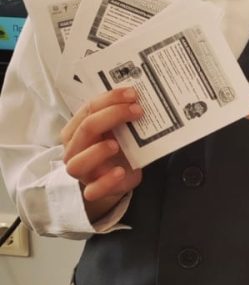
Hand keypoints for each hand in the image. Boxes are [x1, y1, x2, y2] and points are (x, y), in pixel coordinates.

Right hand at [61, 88, 143, 223]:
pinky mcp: (93, 189)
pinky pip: (93, 191)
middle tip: (137, 110)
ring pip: (77, 163)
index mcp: (76, 129)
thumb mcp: (115, 129)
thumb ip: (120, 115)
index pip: (88, 109)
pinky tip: (120, 172)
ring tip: (116, 144)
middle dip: (112, 115)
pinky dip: (106, 182)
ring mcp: (82, 171)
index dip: (110, 99)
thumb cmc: (114, 147)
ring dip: (97, 151)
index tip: (133, 94)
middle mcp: (74, 149)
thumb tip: (138, 96)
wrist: (117, 175)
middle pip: (86, 129)